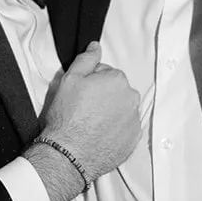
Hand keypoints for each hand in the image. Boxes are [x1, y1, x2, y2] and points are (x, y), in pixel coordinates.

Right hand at [38, 42, 141, 186]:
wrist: (69, 153)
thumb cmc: (67, 116)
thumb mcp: (70, 79)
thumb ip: (86, 59)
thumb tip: (96, 46)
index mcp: (117, 80)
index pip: (106, 73)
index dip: (91, 83)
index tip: (81, 95)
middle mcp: (131, 98)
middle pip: (117, 91)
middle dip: (103, 97)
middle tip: (84, 110)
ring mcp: (134, 120)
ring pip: (122, 109)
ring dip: (110, 113)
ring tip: (91, 124)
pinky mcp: (133, 139)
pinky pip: (126, 128)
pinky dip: (116, 130)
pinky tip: (99, 135)